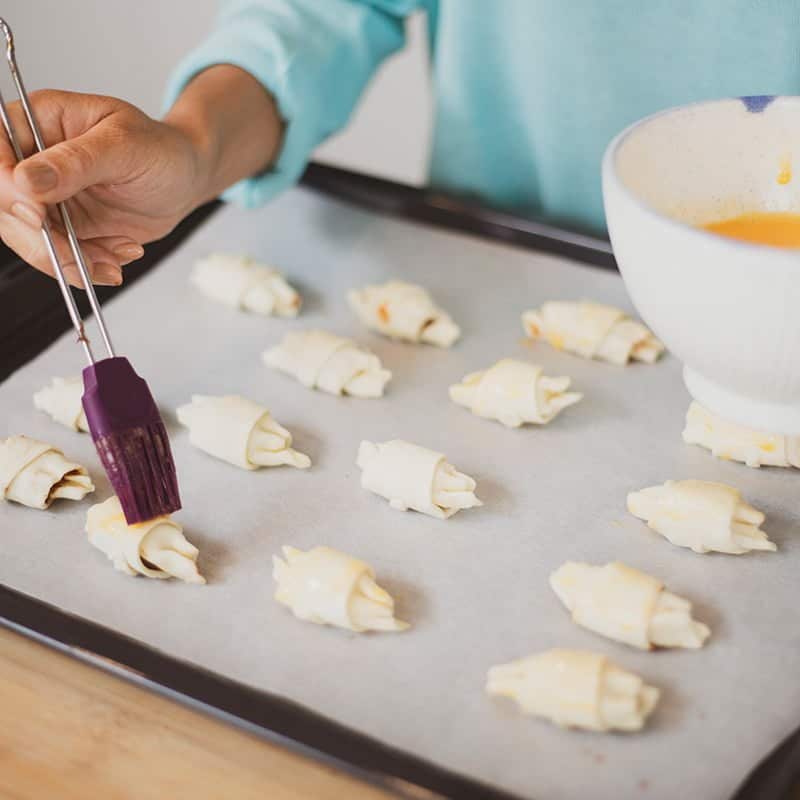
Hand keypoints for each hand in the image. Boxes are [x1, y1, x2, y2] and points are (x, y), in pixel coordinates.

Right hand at [0, 89, 205, 285]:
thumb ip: (77, 162)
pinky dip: (90, 266)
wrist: (186, 180)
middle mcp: (35, 161)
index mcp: (38, 122)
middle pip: (7, 207)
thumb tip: (27, 180)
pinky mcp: (65, 228)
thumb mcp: (125, 146)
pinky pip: (61, 257)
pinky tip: (121, 254)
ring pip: (31, 240)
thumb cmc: (161, 150)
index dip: (7, 189)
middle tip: (83, 258)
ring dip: (72, 260)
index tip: (36, 213)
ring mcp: (47, 199)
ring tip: (115, 259)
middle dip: (43, 241)